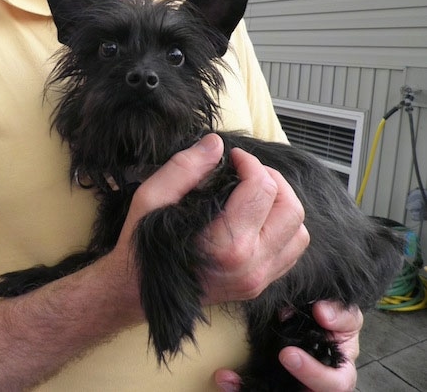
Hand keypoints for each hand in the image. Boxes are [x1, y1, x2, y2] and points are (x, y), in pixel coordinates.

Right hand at [115, 133, 308, 305]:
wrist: (139, 293)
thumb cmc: (143, 246)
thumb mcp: (151, 198)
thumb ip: (185, 167)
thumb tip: (216, 144)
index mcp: (226, 244)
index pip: (261, 189)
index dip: (250, 162)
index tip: (234, 158)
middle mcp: (250, 265)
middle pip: (290, 208)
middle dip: (272, 179)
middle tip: (248, 172)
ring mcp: (258, 279)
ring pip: (299, 230)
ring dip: (283, 203)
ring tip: (257, 193)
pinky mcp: (259, 286)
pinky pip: (292, 250)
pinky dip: (284, 227)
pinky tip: (260, 218)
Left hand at [215, 301, 362, 391]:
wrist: (318, 320)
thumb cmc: (335, 323)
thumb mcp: (345, 316)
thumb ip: (339, 314)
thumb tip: (321, 312)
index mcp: (339, 372)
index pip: (335, 384)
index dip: (314, 375)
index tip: (287, 354)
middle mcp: (316, 384)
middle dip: (289, 382)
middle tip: (274, 358)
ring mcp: (294, 385)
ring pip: (275, 391)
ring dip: (249, 388)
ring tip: (227, 378)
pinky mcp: (276, 382)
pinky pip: (259, 386)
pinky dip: (239, 385)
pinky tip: (224, 377)